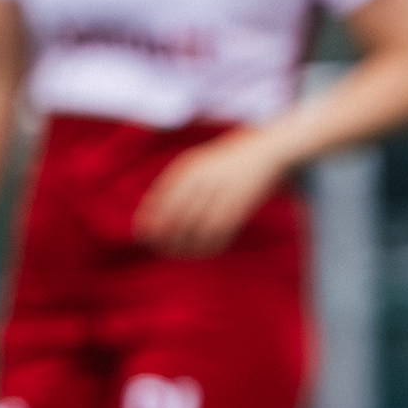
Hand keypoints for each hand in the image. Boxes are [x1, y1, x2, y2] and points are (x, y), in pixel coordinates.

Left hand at [135, 126, 290, 258]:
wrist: (264, 153)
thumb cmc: (222, 163)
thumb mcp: (195, 165)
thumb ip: (171, 186)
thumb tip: (147, 213)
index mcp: (191, 168)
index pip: (164, 200)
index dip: (152, 221)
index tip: (143, 236)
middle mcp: (206, 180)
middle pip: (180, 217)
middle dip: (167, 238)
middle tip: (161, 250)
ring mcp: (224, 194)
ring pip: (199, 229)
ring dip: (187, 246)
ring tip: (180, 255)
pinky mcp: (241, 208)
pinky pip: (220, 234)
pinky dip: (209, 247)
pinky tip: (202, 253)